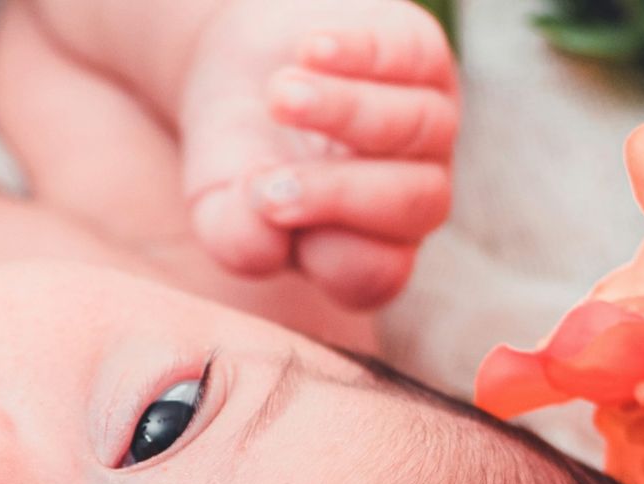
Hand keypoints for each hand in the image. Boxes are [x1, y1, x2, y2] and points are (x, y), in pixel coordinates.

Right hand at [181, 0, 458, 308]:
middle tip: (269, 181)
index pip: (376, 273)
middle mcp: (410, 194)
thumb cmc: (237, 155)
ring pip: (418, 127)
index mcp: (365, 250)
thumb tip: (266, 242)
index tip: (265, 213)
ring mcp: (427, 126)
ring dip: (345, 113)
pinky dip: (360, 57)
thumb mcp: (217, 203)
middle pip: (417, 205)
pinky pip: (412, 60)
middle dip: (339, 193)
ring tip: (279, 95)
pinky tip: (310, 50)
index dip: (330, 254)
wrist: (242, 70)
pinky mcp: (423, 57)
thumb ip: (237, 238)